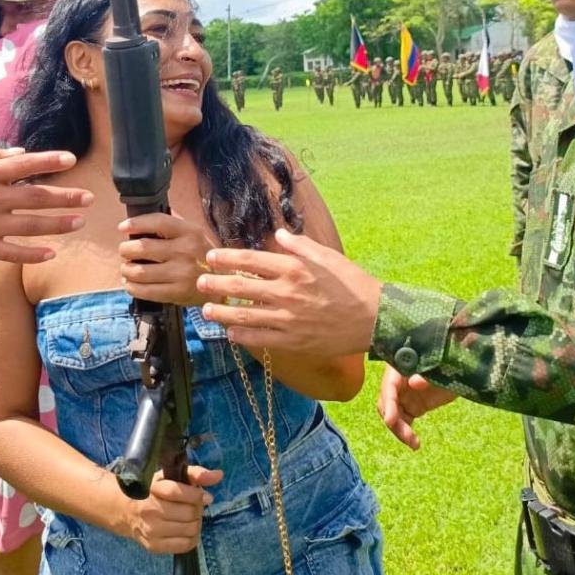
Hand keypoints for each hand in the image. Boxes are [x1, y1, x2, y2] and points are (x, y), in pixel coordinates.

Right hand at [0, 147, 92, 262]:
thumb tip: (21, 154)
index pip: (24, 165)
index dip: (49, 161)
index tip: (71, 160)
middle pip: (37, 198)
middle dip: (67, 197)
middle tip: (89, 197)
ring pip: (32, 226)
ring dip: (59, 224)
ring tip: (79, 221)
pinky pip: (13, 253)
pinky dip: (34, 254)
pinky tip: (52, 252)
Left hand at [118, 212, 215, 305]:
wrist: (222, 282)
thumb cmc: (201, 256)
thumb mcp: (194, 235)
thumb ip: (171, 227)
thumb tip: (138, 225)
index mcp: (190, 232)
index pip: (158, 222)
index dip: (136, 223)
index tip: (123, 227)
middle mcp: (185, 251)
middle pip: (142, 247)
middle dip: (126, 249)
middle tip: (125, 251)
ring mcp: (181, 273)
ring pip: (139, 271)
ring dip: (126, 269)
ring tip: (127, 268)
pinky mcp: (177, 293)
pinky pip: (144, 290)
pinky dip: (132, 287)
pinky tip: (132, 283)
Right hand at [121, 465, 223, 553]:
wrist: (127, 511)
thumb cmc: (155, 490)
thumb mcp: (172, 476)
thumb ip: (196, 474)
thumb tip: (219, 475)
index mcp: (153, 489)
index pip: (176, 492)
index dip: (196, 495)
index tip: (206, 497)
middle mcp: (149, 510)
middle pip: (188, 513)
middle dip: (197, 509)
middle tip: (195, 506)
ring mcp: (150, 530)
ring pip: (189, 529)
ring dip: (196, 523)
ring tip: (190, 517)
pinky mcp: (153, 546)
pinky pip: (184, 546)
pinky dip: (192, 538)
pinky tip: (187, 530)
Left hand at [198, 228, 381, 359]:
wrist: (374, 318)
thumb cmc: (353, 284)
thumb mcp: (328, 256)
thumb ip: (300, 245)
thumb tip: (278, 234)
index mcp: (295, 268)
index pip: (250, 260)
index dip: (227, 258)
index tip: (211, 257)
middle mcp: (287, 292)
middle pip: (241, 287)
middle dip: (216, 284)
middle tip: (200, 282)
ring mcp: (288, 318)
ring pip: (245, 315)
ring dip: (222, 312)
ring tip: (207, 310)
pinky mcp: (293, 340)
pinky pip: (260, 338)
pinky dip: (243, 335)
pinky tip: (231, 333)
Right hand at [377, 368, 456, 450]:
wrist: (460, 369)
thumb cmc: (450, 362)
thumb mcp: (442, 368)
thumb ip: (426, 374)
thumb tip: (414, 383)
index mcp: (402, 366)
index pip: (389, 384)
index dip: (388, 402)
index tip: (390, 420)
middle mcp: (398, 381)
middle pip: (387, 403)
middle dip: (393, 421)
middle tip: (407, 436)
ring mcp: (403, 395)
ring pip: (392, 415)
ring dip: (400, 431)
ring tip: (414, 444)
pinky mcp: (410, 407)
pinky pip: (402, 422)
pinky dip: (406, 433)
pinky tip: (415, 444)